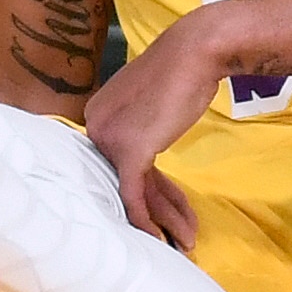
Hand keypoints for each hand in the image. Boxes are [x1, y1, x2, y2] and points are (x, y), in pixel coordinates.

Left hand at [81, 16, 219, 247]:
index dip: (150, 189)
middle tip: (178, 232)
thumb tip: (152, 134)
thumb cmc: (184, 65)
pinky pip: (136, 195)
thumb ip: (144, 118)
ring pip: (135, 190)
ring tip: (184, 241)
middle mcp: (96, 128)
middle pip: (127, 178)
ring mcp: (110, 140)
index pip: (120, 161)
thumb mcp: (155, 95)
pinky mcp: (129, 151)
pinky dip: (148, 219)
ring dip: (163, 220)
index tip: (170, 209)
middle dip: (159, 209)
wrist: (196, 50)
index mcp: (98, 114)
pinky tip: (161, 238)